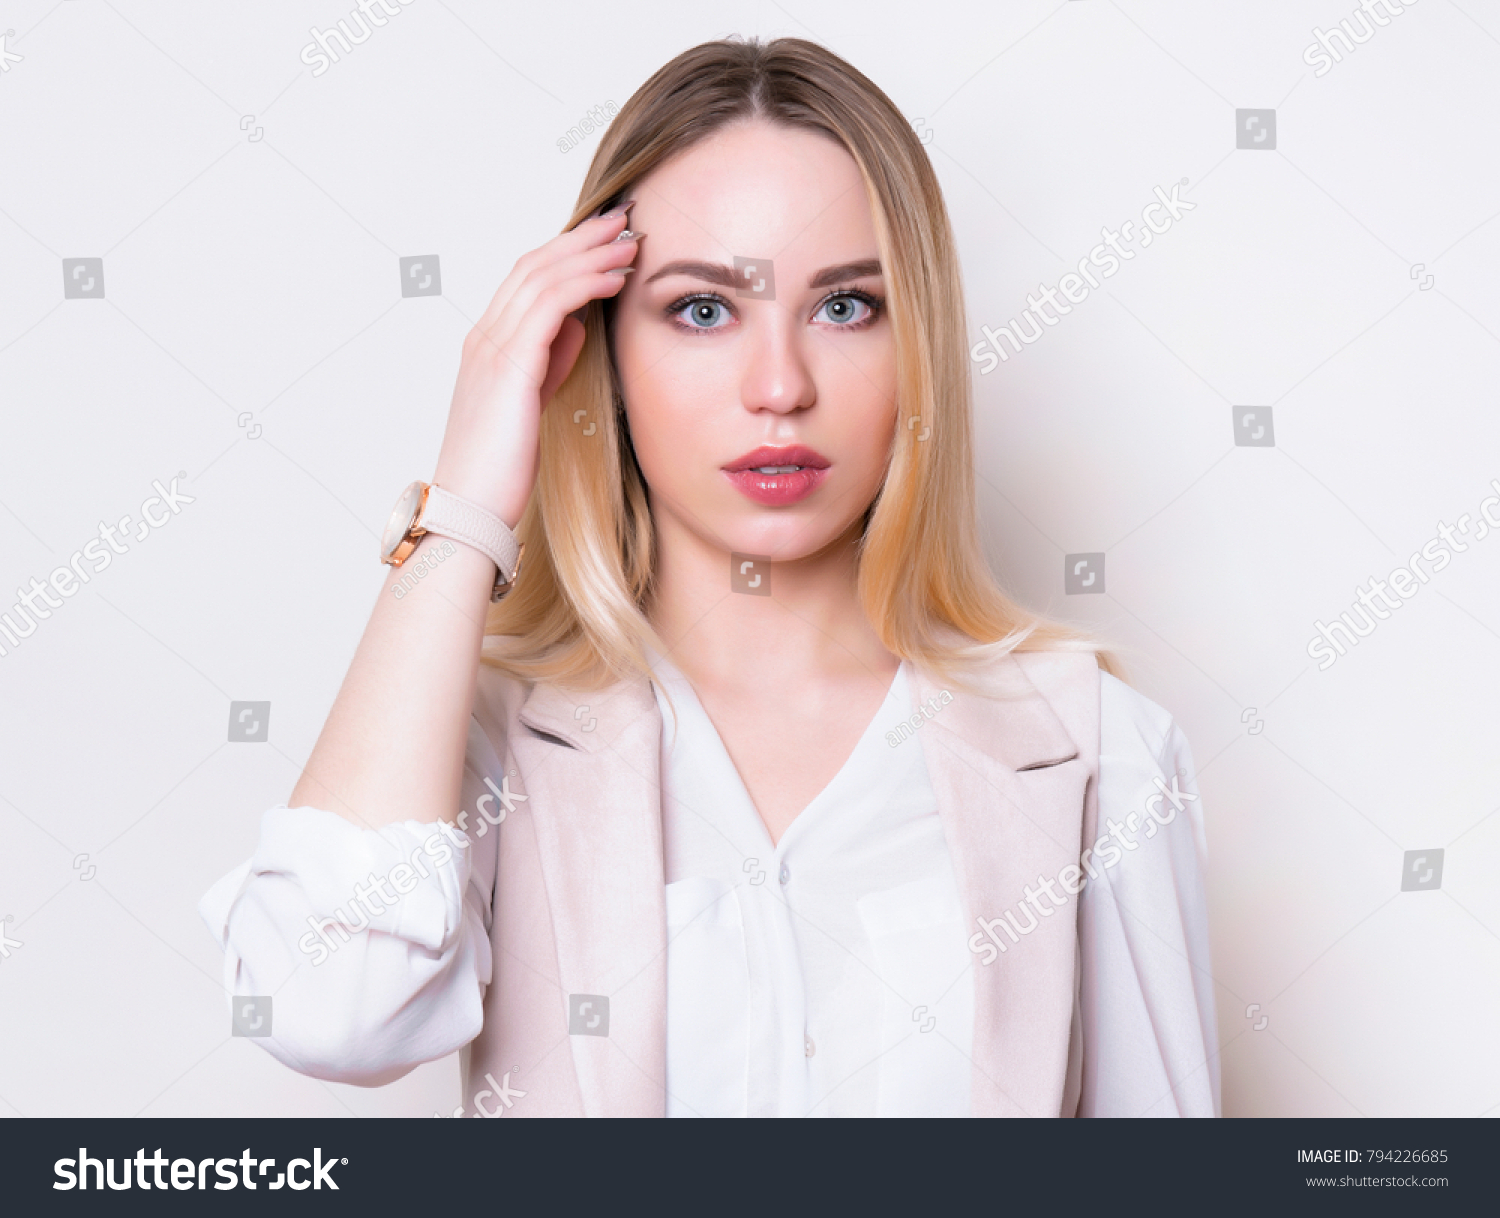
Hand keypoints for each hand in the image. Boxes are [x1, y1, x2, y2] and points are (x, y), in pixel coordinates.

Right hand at [432, 205, 639, 526]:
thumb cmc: (500, 470)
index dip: (568, 253)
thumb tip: (578, 328)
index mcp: (487, 346)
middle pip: (534, 264)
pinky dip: (585, 282)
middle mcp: (483, 337)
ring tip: (630, 241)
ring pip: (542, 276)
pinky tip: (616, 277)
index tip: (607, 239)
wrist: (469, 509)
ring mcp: (490, 347)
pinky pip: (550, 305)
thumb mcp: (533, 404)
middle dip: (582, 238)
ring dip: (591, 253)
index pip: (527, 279)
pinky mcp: (508, 365)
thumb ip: (550, 362)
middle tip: (624, 219)